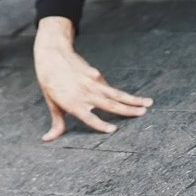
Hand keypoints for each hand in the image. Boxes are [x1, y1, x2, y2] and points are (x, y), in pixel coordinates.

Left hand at [33, 17, 150, 141]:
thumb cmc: (50, 82)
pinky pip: (109, 87)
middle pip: (110, 104)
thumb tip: (47, 140)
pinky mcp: (96, 75)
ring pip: (116, 93)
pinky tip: (130, 98)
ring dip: (133, 99)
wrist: (52, 56)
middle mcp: (86, 94)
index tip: (114, 130)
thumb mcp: (52, 104)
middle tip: (144, 113)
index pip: (90, 118)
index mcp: (74, 104)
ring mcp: (93, 83)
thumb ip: (56, 123)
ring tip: (148, 103)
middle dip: (129, 110)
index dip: (101, 125)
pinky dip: (120, 93)